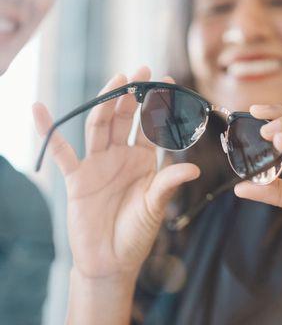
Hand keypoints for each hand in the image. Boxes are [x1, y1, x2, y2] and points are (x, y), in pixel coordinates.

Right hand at [32, 67, 199, 280]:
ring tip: (117, 79)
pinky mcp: (77, 178)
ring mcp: (98, 164)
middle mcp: (121, 156)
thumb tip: (193, 169)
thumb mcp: (155, 205)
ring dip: (107, 103)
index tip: (169, 80)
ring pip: (100, 126)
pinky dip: (48, 131)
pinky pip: (61, 152)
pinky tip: (39, 109)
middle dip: (134, 94)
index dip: (159, 104)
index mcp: (144, 160)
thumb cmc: (137, 232)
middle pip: (126, 118)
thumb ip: (168, 184)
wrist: (111, 260)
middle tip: (142, 69)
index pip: (152, 126)